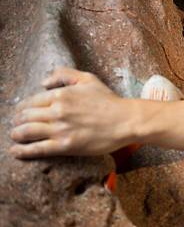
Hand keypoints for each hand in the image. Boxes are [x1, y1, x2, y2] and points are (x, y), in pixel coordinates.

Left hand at [9, 67, 134, 158]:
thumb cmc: (109, 101)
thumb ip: (64, 74)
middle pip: (25, 117)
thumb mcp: (88, 79)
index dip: (22, 108)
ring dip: (16, 135)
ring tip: (15, 137)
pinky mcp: (66, 146)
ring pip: (26, 132)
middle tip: (16, 126)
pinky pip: (37, 149)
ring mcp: (60, 129)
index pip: (30, 102)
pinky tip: (15, 151)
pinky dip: (23, 151)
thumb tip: (43, 83)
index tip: (21, 114)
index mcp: (60, 95)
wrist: (126, 121)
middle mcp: (57, 111)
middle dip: (17, 121)